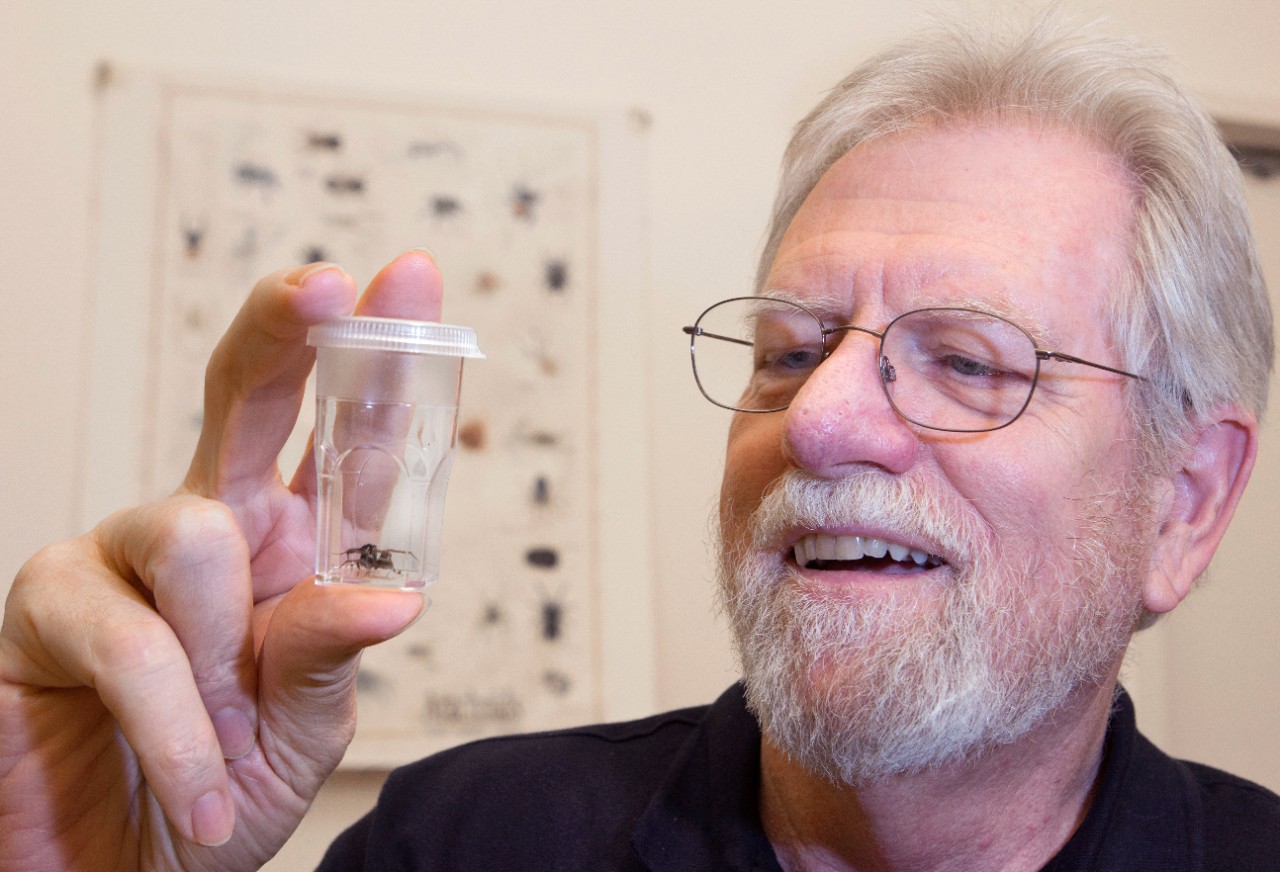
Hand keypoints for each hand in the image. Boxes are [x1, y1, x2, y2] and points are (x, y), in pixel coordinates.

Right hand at [0, 251, 441, 870]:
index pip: (341, 440)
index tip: (412, 276)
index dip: (378, 361)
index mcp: (289, 550)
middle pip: (243, 393)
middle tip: (327, 287)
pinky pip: (130, 636)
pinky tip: (197, 782)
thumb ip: (332, 650)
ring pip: (194, 530)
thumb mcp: (304, 729)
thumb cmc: (222, 794)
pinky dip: (179, 726)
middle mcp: (209, 531)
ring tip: (227, 737)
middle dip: (286, 332)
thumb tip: (395, 596)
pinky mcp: (47, 606)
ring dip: (226, 656)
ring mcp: (120, 558)